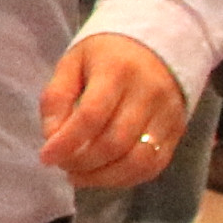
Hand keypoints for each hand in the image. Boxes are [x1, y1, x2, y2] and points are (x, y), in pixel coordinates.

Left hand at [38, 32, 188, 189]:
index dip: (67, 142)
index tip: (46, 158)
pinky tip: (103, 176)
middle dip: (83, 162)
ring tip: (78, 175)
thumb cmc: (105, 55)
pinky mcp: (177, 131)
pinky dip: (125, 179)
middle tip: (62, 164)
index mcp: (118, 70)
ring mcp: (168, 114)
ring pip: (138, 160)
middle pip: (116, 142)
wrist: (158, 43)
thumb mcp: (72, 63)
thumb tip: (51, 138)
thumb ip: (57, 98)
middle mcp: (149, 93)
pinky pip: (154, 165)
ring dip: (104, 177)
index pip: (92, 115)